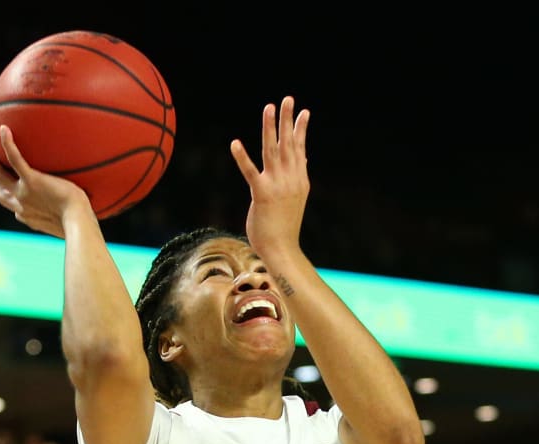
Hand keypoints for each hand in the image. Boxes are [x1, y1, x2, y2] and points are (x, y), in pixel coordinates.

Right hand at [0, 125, 91, 238]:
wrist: (78, 223)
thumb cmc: (81, 225)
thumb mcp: (73, 223)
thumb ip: (70, 216)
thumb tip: (82, 210)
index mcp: (30, 217)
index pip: (14, 208)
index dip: (9, 198)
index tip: (8, 191)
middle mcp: (21, 206)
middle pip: (0, 191)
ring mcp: (23, 193)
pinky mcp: (31, 181)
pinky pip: (15, 159)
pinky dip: (8, 144)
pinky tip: (4, 130)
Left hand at [229, 96, 309, 259]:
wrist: (282, 249)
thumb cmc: (284, 226)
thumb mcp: (294, 198)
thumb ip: (296, 177)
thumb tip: (301, 158)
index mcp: (299, 179)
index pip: (300, 148)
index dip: (300, 129)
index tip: (303, 111)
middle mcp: (291, 179)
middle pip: (288, 143)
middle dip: (287, 120)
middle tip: (287, 99)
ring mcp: (277, 185)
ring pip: (273, 150)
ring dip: (270, 128)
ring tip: (269, 108)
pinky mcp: (261, 194)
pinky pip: (250, 172)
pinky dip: (242, 157)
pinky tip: (235, 143)